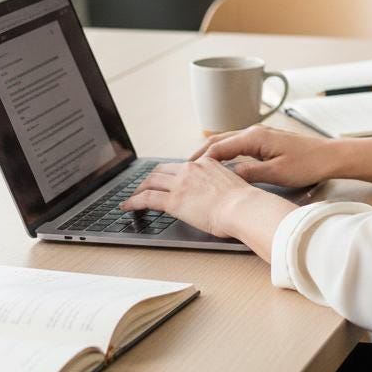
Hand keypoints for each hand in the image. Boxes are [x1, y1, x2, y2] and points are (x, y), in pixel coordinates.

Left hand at [120, 157, 252, 237]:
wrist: (243, 207)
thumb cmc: (244, 202)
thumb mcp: (232, 185)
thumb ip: (221, 185)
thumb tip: (219, 195)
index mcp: (206, 164)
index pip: (181, 166)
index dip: (169, 173)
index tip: (165, 179)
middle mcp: (191, 169)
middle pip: (162, 170)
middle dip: (150, 178)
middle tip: (143, 187)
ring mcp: (181, 184)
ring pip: (151, 181)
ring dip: (139, 189)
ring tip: (133, 197)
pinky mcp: (174, 201)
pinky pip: (147, 198)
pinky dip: (134, 202)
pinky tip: (127, 207)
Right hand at [190, 124, 339, 187]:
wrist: (329, 156)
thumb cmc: (307, 164)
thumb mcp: (276, 173)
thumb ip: (250, 173)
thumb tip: (227, 176)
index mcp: (255, 137)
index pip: (220, 147)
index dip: (202, 159)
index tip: (188, 171)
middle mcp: (255, 132)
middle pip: (220, 140)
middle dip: (201, 152)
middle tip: (184, 167)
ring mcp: (261, 135)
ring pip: (229, 141)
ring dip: (213, 151)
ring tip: (197, 166)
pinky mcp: (266, 141)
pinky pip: (239, 144)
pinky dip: (226, 151)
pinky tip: (222, 162)